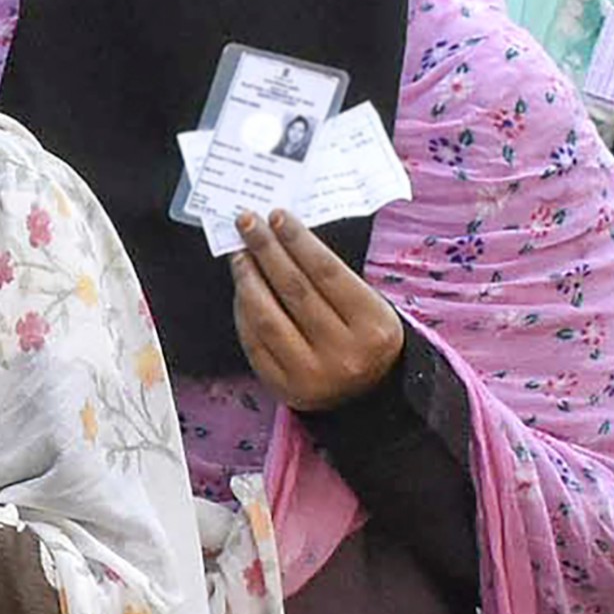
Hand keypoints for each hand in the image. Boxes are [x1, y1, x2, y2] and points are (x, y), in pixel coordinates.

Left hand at [231, 210, 407, 411]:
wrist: (367, 397)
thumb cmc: (365, 338)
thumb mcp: (369, 306)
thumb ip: (332, 277)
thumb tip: (283, 236)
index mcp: (373, 326)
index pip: (327, 272)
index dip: (299, 241)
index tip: (277, 216)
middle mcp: (344, 353)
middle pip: (295, 290)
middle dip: (268, 251)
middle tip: (248, 223)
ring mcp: (312, 375)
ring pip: (268, 317)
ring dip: (248, 280)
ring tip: (240, 255)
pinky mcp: (285, 388)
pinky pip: (254, 343)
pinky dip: (244, 312)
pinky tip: (242, 290)